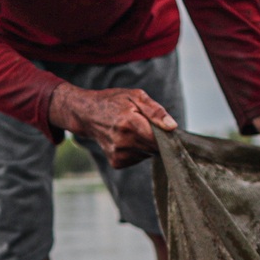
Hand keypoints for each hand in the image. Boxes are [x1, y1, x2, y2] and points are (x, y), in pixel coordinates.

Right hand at [49, 83, 177, 168]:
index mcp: (129, 123)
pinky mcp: (116, 162)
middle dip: (156, 138)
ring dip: (146, 144)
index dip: (167, 136)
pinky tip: (128, 139)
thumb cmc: (114, 102)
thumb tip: (172, 127)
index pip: (158, 139)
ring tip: (134, 131)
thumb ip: (156, 111)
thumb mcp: (136, 96)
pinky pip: (138, 158)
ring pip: (148, 154)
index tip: (168, 130)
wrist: (87, 114)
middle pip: (155, 148)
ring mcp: (118, 154)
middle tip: (147, 126)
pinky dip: (137, 150)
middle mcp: (123, 142)